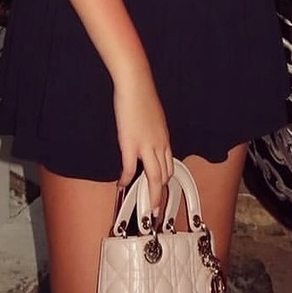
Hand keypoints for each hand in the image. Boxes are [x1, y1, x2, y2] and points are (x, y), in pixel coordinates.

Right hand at [112, 72, 172, 211]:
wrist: (136, 84)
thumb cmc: (142, 97)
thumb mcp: (153, 117)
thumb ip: (152, 131)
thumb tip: (148, 138)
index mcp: (164, 138)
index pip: (169, 167)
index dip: (165, 183)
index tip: (161, 193)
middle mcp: (160, 144)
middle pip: (164, 176)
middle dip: (159, 194)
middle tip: (155, 208)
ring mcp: (147, 145)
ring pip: (154, 177)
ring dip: (149, 194)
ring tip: (145, 207)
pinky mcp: (131, 143)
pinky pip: (130, 169)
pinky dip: (127, 180)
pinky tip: (122, 185)